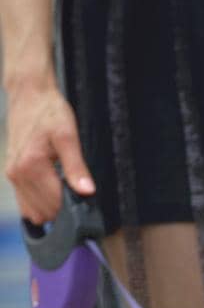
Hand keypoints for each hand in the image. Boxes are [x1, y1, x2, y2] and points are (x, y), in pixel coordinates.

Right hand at [4, 79, 94, 223]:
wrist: (29, 95)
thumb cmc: (49, 111)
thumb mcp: (68, 136)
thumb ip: (76, 167)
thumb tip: (87, 191)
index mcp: (32, 166)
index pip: (55, 205)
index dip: (72, 205)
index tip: (81, 194)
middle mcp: (18, 174)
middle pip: (44, 212)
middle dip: (61, 207)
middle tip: (73, 188)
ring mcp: (12, 175)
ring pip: (33, 211)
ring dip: (50, 206)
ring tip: (61, 186)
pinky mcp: (12, 173)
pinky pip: (25, 202)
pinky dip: (39, 201)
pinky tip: (50, 187)